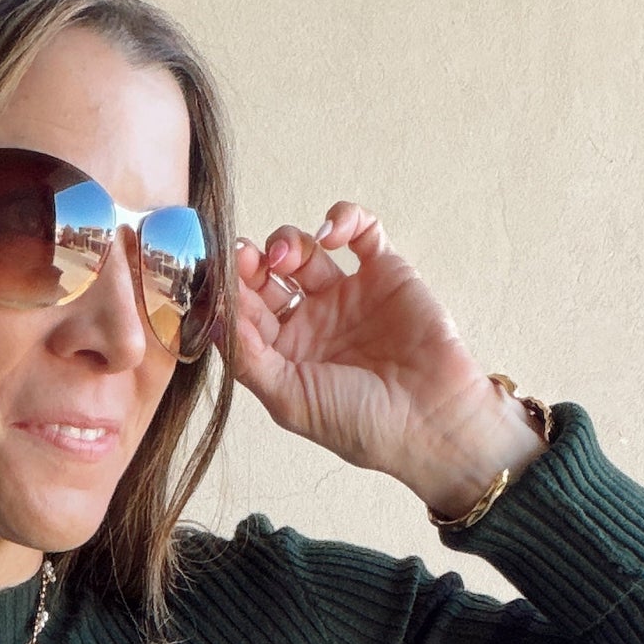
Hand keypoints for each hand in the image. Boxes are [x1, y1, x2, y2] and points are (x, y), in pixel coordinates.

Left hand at [232, 202, 544, 512]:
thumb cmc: (361, 424)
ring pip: (304, 249)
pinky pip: (359, 230)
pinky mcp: (385, 272)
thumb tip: (210, 318)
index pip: (245, 311)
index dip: (228, 290)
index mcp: (285, 354)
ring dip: (288, 241)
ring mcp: (348, 294)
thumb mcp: (289, 398)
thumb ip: (248, 357)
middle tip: (247, 256)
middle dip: (252, 260)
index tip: (217, 274)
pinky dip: (343, 219)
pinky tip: (332, 234)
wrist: (432, 420)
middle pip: (268, 275)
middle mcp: (312, 322)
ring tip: (286, 255)